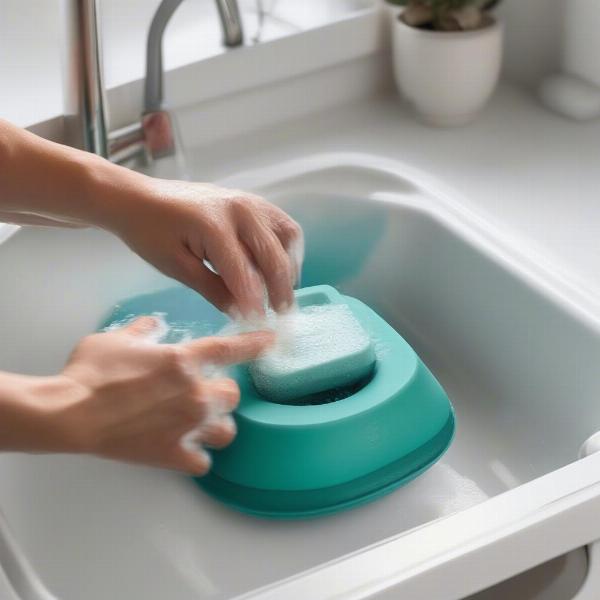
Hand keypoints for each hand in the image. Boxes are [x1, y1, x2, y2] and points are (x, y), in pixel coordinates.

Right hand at [41, 317, 273, 472]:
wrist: (70, 413)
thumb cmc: (91, 372)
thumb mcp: (117, 338)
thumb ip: (144, 330)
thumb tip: (154, 326)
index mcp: (183, 360)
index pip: (231, 348)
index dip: (254, 344)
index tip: (270, 341)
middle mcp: (194, 393)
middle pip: (232, 394)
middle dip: (220, 391)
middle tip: (200, 391)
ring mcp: (187, 426)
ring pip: (227, 429)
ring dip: (216, 424)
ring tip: (198, 422)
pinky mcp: (173, 455)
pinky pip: (203, 461)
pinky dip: (196, 455)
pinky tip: (183, 448)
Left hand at [106, 179, 303, 318]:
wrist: (140, 198)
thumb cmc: (151, 233)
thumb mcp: (177, 267)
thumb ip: (213, 290)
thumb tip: (243, 314)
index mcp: (214, 225)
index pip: (243, 273)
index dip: (253, 303)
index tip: (259, 325)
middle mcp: (240, 209)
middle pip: (273, 256)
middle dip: (279, 290)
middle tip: (279, 316)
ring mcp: (250, 201)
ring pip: (287, 238)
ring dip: (288, 268)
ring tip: (279, 293)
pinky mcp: (253, 201)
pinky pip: (283, 225)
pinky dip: (287, 249)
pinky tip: (278, 268)